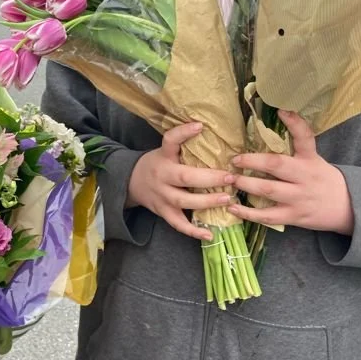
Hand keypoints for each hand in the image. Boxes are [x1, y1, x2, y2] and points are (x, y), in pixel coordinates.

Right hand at [127, 121, 235, 240]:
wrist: (130, 182)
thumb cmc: (157, 164)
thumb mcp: (164, 151)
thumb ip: (184, 147)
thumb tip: (215, 135)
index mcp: (163, 157)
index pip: (170, 140)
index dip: (183, 133)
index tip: (200, 125)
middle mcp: (162, 176)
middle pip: (184, 177)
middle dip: (209, 177)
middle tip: (230, 177)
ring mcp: (162, 196)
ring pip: (184, 201)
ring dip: (206, 202)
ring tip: (226, 199)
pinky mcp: (163, 212)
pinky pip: (178, 224)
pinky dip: (194, 231)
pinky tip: (210, 234)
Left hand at [227, 110, 353, 233]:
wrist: (347, 207)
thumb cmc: (322, 180)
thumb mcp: (315, 161)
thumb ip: (297, 150)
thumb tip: (273, 128)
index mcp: (310, 160)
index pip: (305, 138)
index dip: (294, 123)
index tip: (282, 111)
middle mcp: (304, 177)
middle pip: (277, 165)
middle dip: (253, 161)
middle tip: (235, 159)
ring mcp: (298, 198)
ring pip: (268, 190)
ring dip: (246, 184)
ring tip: (230, 179)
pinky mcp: (293, 216)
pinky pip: (267, 216)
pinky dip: (247, 213)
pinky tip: (232, 207)